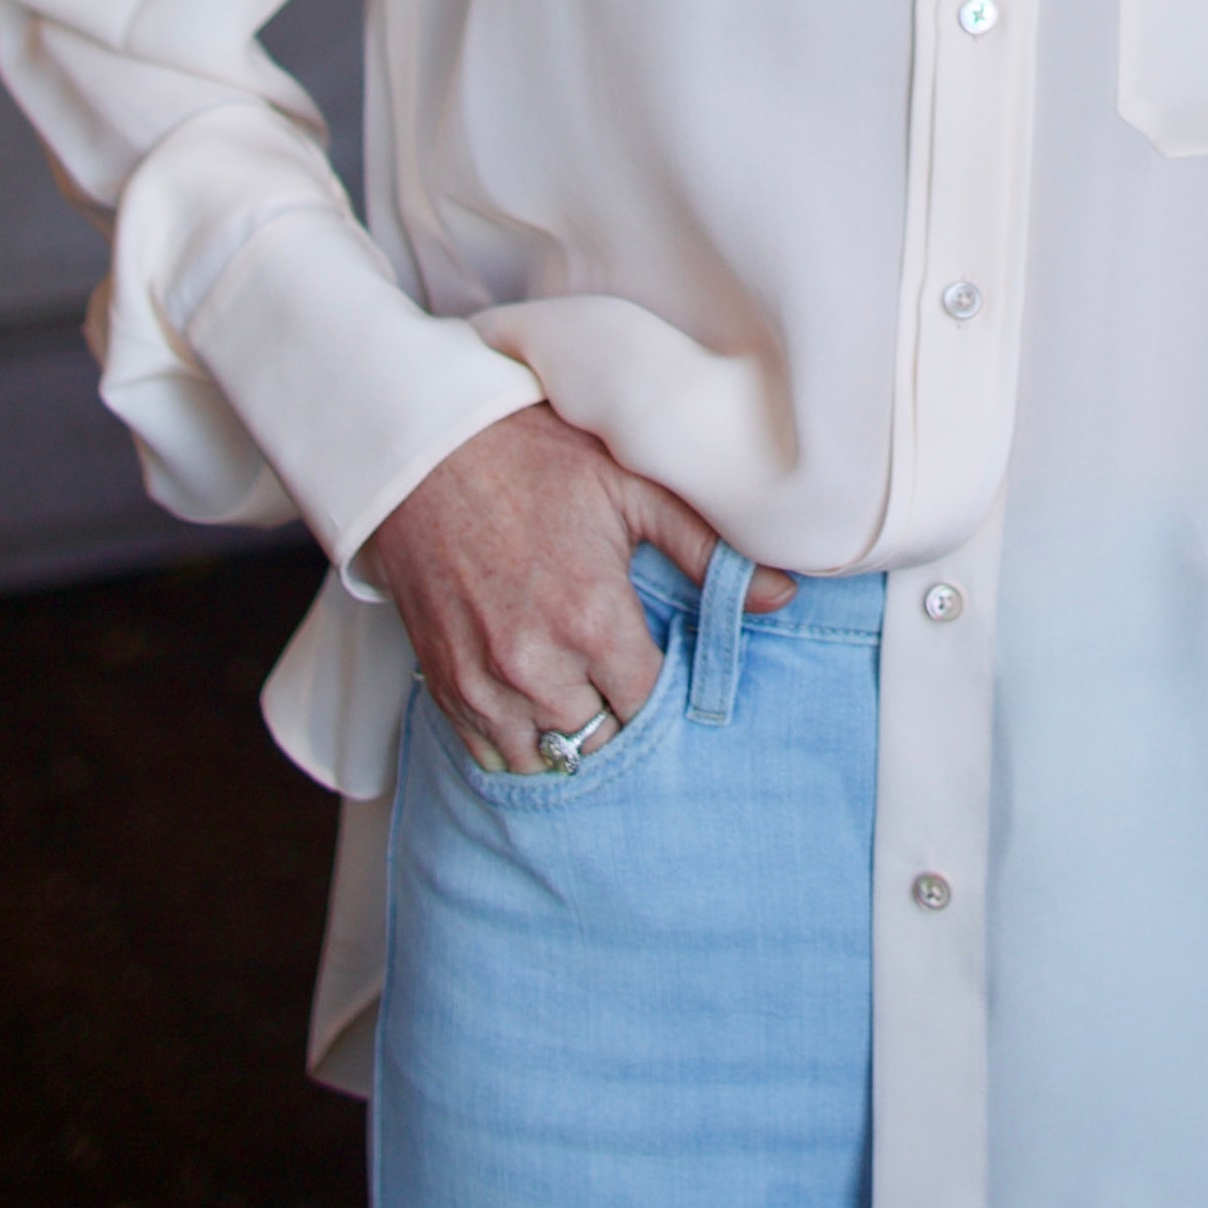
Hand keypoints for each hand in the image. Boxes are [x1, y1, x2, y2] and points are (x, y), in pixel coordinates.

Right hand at [368, 404, 790, 771]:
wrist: (426, 448)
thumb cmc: (531, 457)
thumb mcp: (631, 489)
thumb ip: (706, 552)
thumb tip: (781, 595)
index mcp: (591, 620)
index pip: (650, 708)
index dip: (665, 695)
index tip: (667, 670)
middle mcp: (535, 665)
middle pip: (601, 743)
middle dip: (622, 722)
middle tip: (628, 690)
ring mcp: (482, 680)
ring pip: (544, 759)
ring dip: (570, 741)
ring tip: (586, 706)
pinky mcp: (442, 681)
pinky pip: (487, 754)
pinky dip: (516, 746)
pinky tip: (536, 717)